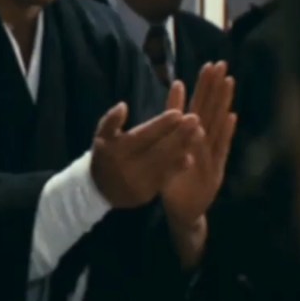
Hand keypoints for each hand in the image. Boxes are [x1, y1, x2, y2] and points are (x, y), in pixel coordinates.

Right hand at [90, 82, 201, 208]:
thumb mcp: (101, 137)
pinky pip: (165, 179)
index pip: (143, 136)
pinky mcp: (147, 194)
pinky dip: (178, 168)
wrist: (101, 191)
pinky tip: (190, 156)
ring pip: (165, 164)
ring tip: (199, 133)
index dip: (161, 125)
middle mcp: (128, 168)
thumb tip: (123, 105)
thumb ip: (111, 120)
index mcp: (117, 151)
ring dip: (183, 148)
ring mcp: (139, 183)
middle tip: (195, 119)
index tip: (178, 112)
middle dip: (179, 134)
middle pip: (158, 150)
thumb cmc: (106, 156)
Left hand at [161, 62, 236, 229]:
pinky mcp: (215, 171)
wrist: (184, 211)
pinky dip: (226, 134)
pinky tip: (232, 117)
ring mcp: (213, 156)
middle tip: (222, 64)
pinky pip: (219, 150)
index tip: (210, 64)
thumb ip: (172, 121)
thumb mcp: (169, 148)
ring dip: (223, 104)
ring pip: (218, 125)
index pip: (200, 105)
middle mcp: (206, 142)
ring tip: (228, 82)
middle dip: (216, 87)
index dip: (205, 85)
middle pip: (211, 110)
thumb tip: (176, 88)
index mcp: (194, 136)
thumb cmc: (176, 177)